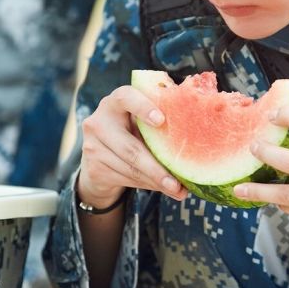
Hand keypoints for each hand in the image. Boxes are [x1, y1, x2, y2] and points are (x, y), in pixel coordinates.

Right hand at [77, 86, 187, 207]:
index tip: (161, 120)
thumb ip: (157, 122)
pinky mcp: (94, 168)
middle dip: (157, 168)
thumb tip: (196, 137)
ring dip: (156, 181)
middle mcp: (99, 122)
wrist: (99, 155)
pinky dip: (147, 185)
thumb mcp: (139, 121)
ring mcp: (92, 146)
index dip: (143, 107)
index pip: (125, 97)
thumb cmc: (131, 130)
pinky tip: (162, 187)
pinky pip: (126, 179)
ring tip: (177, 189)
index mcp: (115, 102)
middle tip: (178, 183)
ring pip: (131, 168)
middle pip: (131, 148)